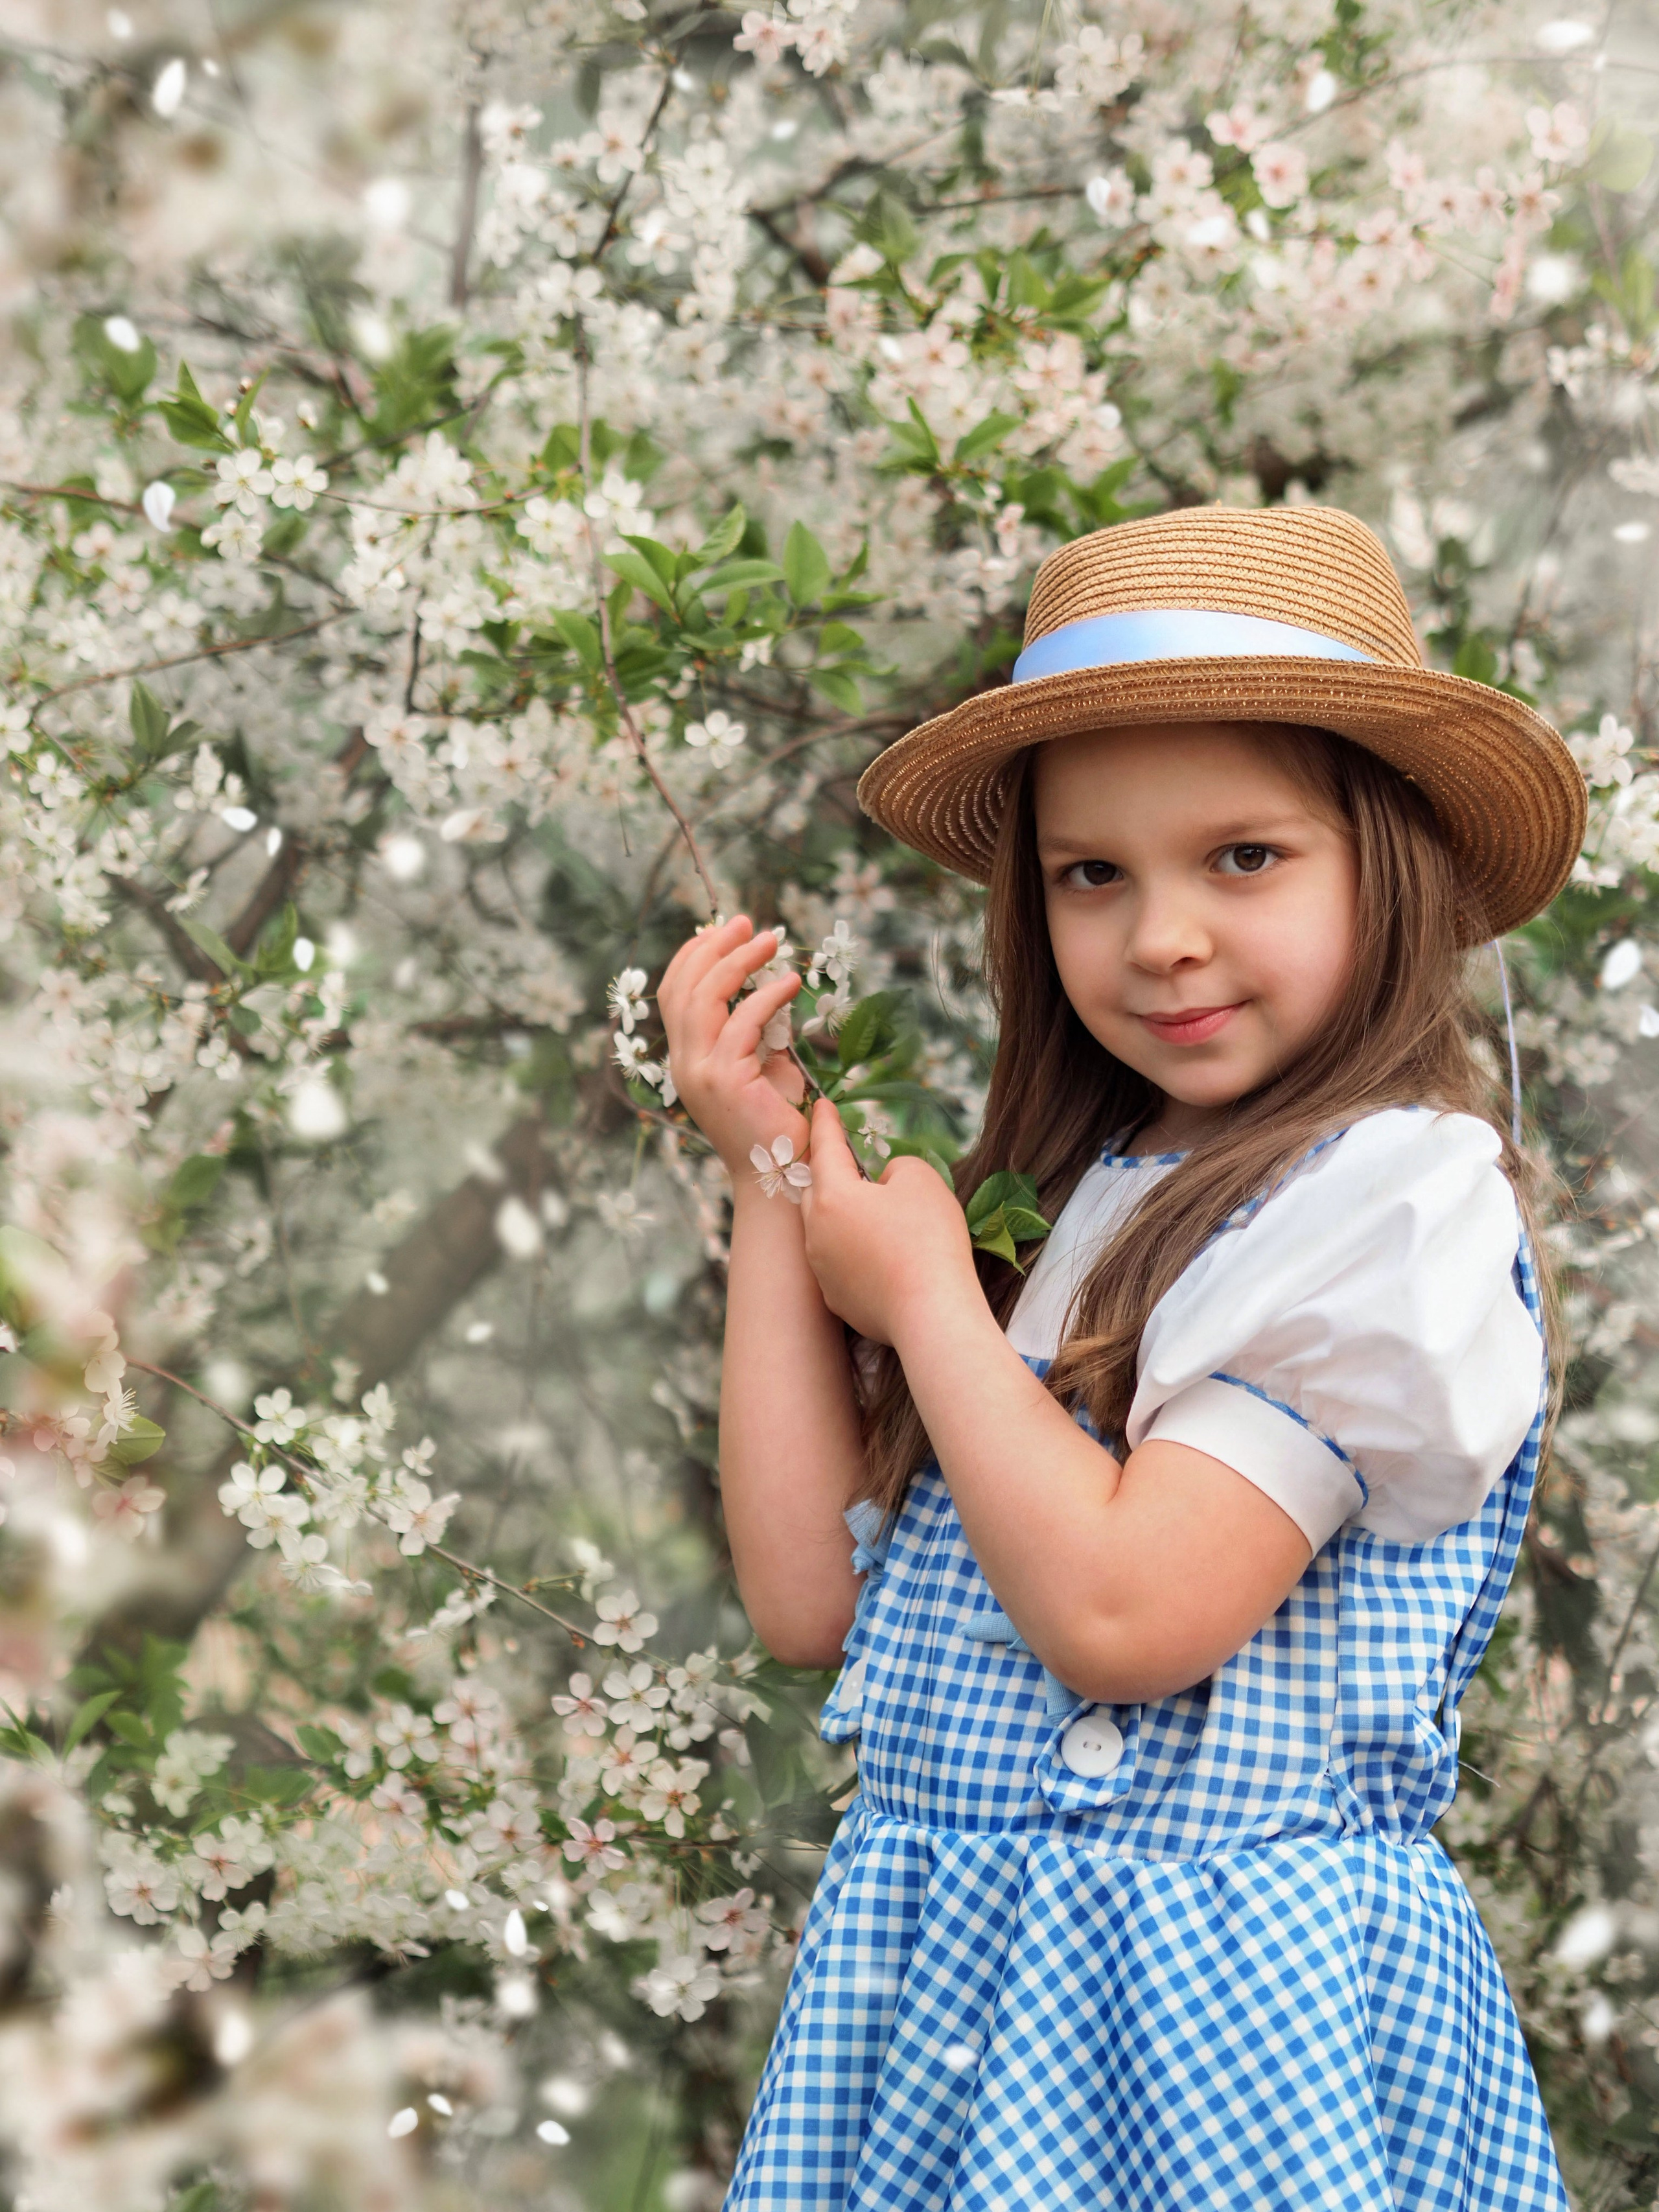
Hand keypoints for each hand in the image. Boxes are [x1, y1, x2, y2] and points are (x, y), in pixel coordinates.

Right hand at [657, 915, 807, 1177]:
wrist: (779, 1176)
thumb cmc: (776, 1122)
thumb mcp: (763, 1065)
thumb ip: (757, 1030)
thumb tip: (770, 986)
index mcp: (686, 1058)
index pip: (674, 994)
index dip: (693, 955)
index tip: (722, 929)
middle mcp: (684, 1063)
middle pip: (684, 987)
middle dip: (714, 947)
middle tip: (747, 922)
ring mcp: (699, 1072)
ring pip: (706, 998)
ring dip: (738, 961)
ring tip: (770, 939)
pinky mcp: (725, 1080)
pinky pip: (743, 1022)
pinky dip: (766, 995)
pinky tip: (789, 982)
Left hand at [799, 1099, 982, 1346]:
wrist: (932, 1313)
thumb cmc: (927, 1240)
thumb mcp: (920, 1180)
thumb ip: (895, 1168)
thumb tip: (881, 1184)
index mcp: (831, 1196)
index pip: (824, 1148)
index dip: (825, 1122)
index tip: (821, 1104)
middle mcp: (815, 1232)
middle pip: (816, 1191)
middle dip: (829, 1173)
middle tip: (848, 1161)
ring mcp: (823, 1270)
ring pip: (825, 1230)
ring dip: (843, 1217)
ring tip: (874, 1214)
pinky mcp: (837, 1300)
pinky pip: (839, 1264)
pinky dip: (853, 1254)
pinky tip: (881, 1257)